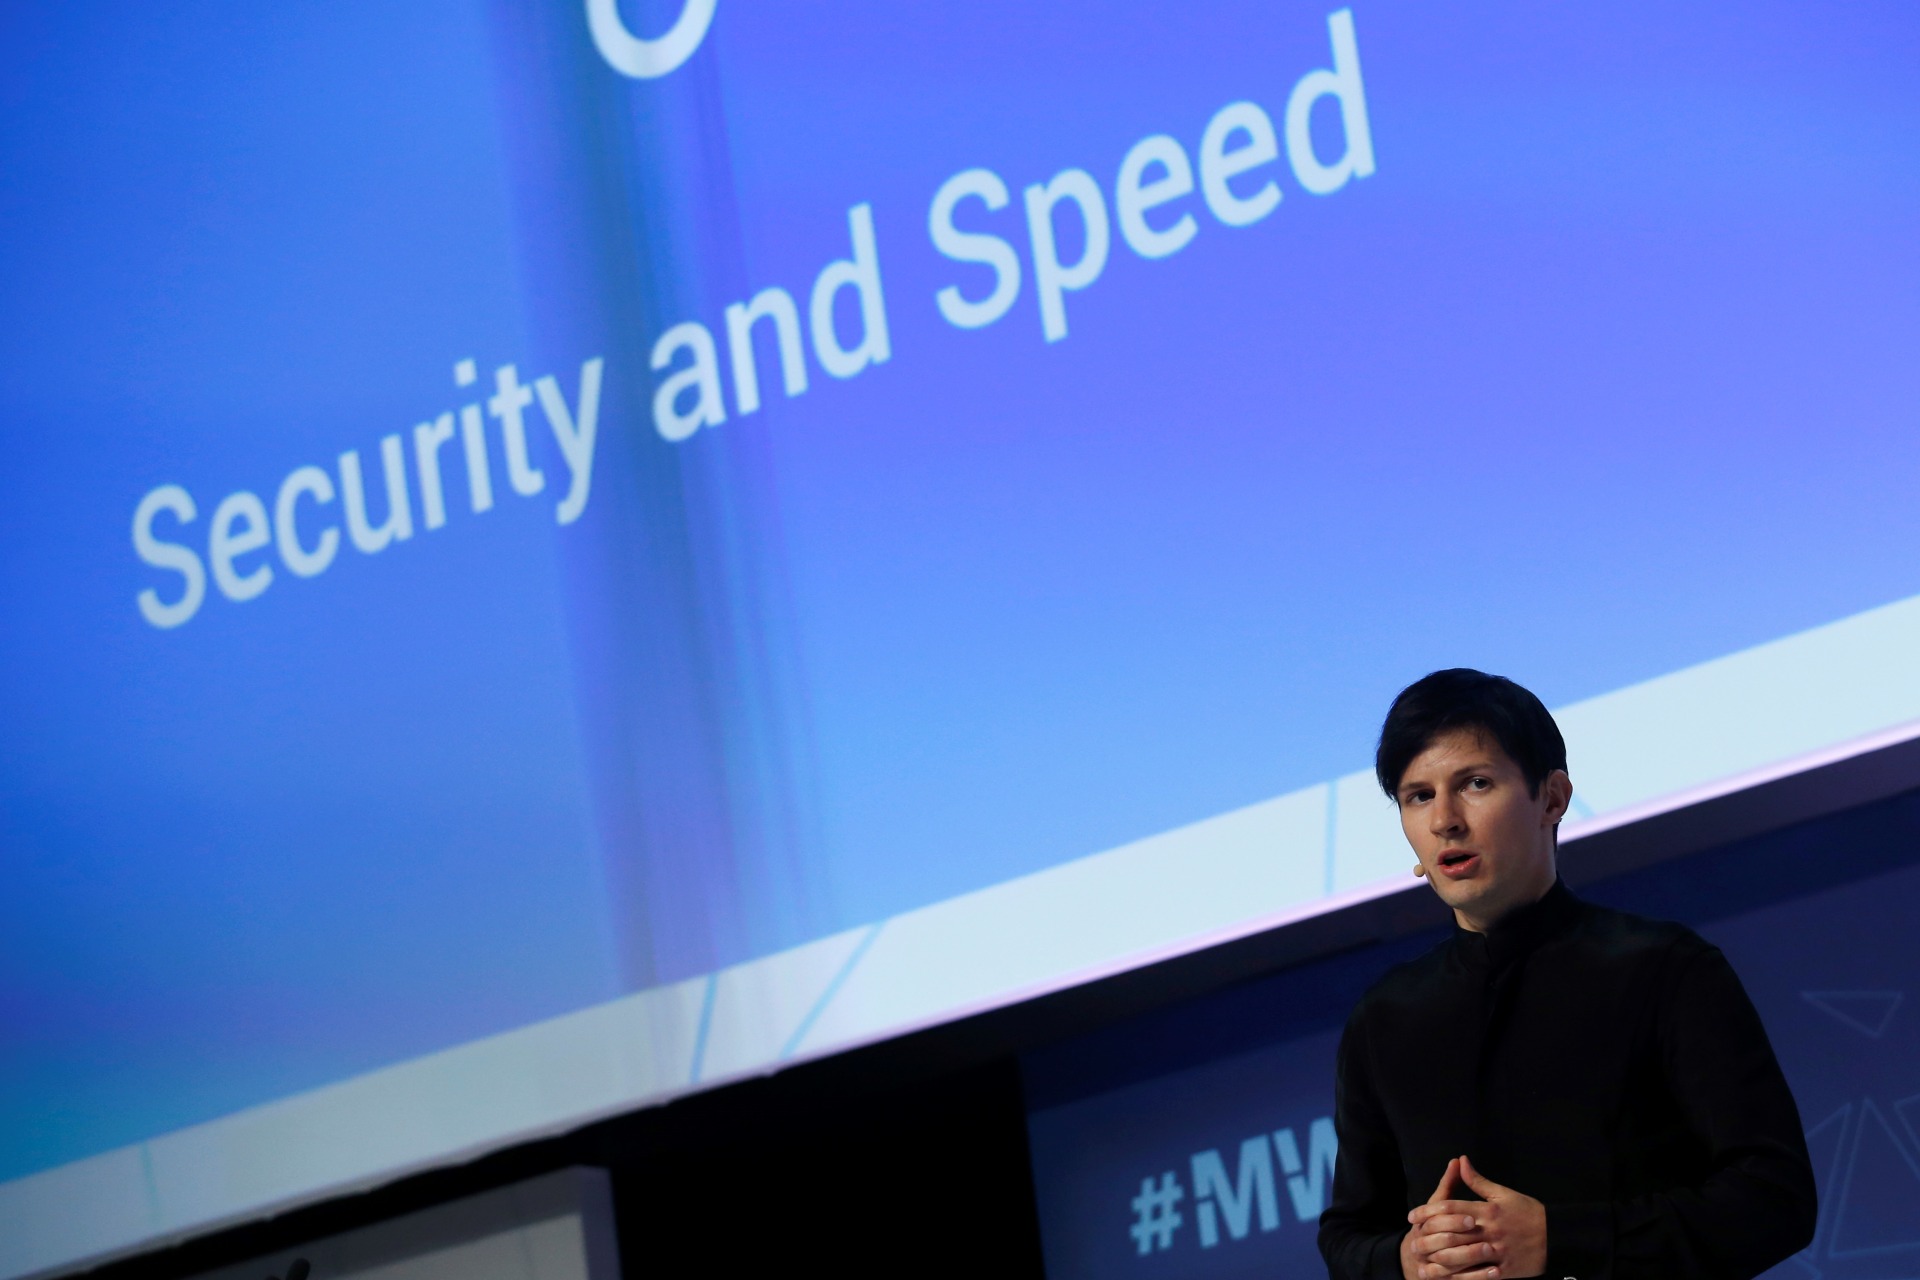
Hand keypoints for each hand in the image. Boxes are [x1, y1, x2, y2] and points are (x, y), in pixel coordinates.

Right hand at [1402, 1158, 1481, 1279]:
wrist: (1415, 1255)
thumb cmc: (1432, 1224)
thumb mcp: (1438, 1204)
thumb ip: (1449, 1184)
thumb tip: (1459, 1160)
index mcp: (1425, 1221)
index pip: (1437, 1218)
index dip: (1454, 1218)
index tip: (1473, 1218)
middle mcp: (1424, 1241)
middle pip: (1442, 1240)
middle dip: (1462, 1239)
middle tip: (1485, 1237)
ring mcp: (1432, 1261)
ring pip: (1450, 1262)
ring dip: (1471, 1258)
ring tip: (1491, 1252)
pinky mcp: (1443, 1277)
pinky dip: (1477, 1277)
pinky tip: (1495, 1272)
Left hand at [1405, 1155, 1546, 1279]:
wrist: (1558, 1236)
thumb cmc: (1529, 1212)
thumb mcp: (1503, 1194)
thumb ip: (1478, 1181)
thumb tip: (1460, 1160)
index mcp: (1487, 1210)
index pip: (1450, 1208)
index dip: (1428, 1212)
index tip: (1413, 1216)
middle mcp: (1490, 1230)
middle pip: (1453, 1233)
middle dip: (1430, 1239)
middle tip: (1412, 1244)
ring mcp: (1498, 1251)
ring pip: (1464, 1257)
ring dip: (1442, 1262)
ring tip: (1424, 1266)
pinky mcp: (1506, 1269)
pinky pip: (1482, 1275)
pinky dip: (1465, 1278)